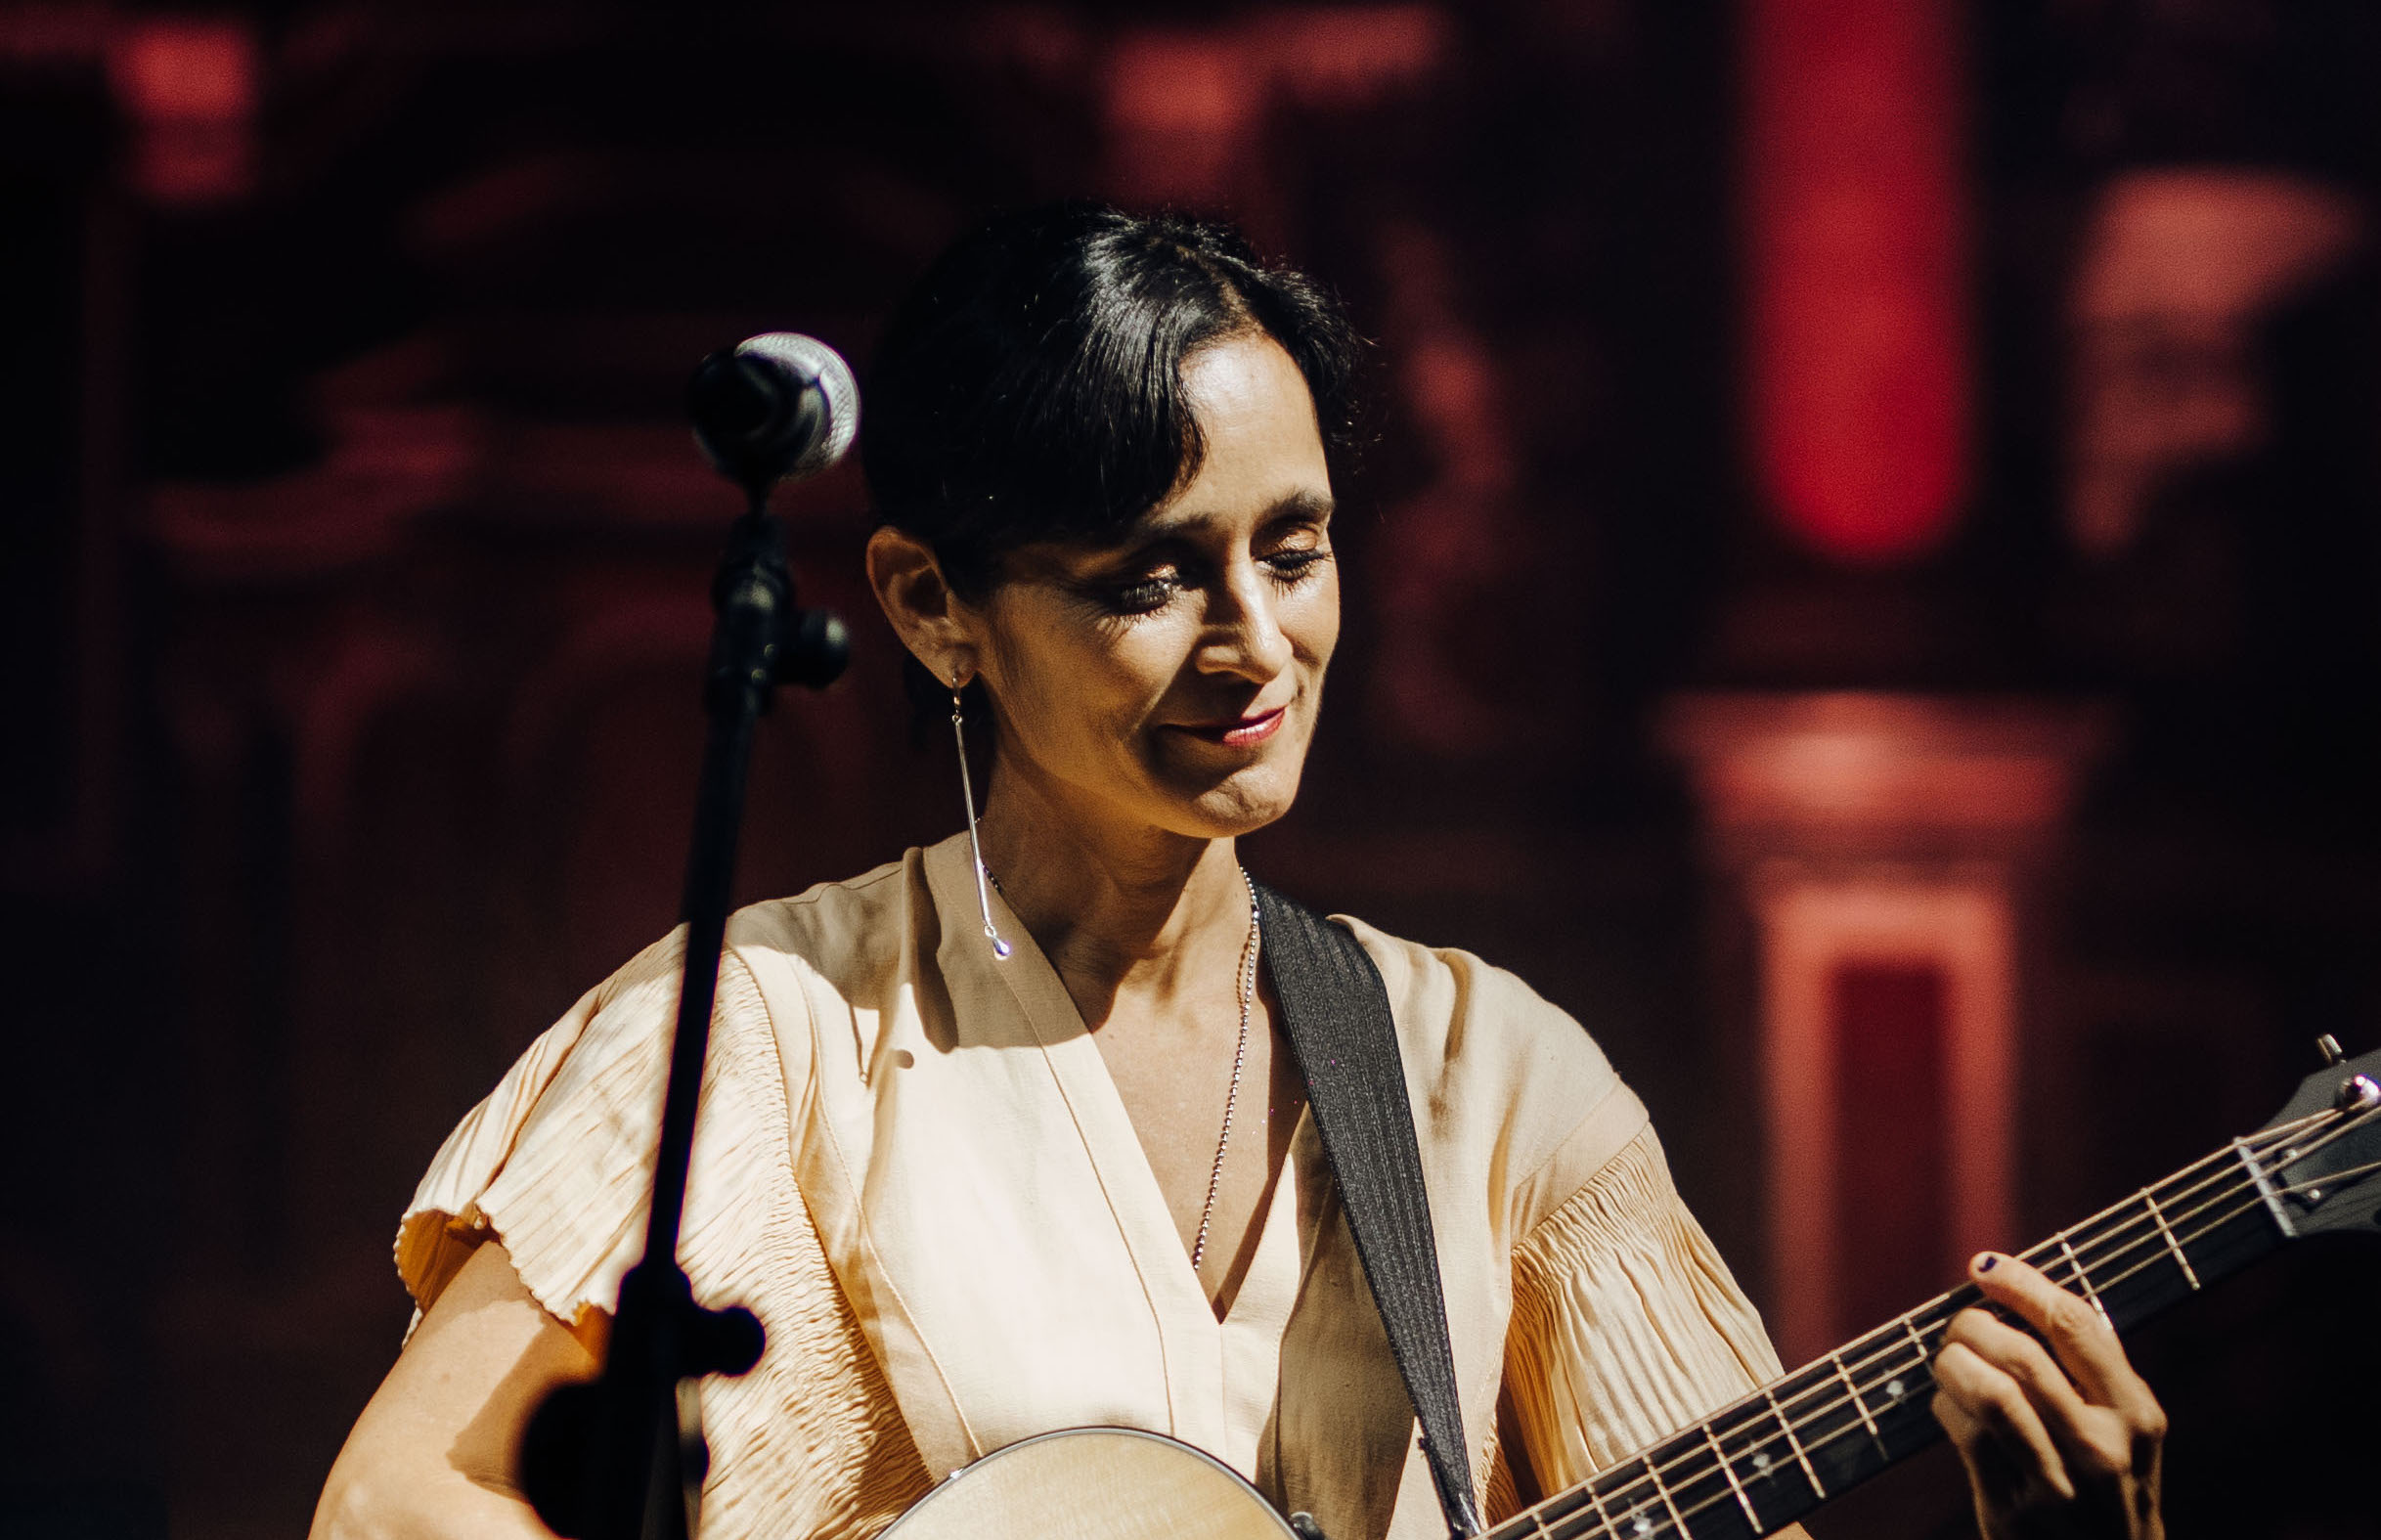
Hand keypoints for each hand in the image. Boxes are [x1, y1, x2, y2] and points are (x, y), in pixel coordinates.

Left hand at [1931, 1252, 2166, 1539]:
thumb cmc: (2112, 1486)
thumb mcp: (2128, 1431)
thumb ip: (2094, 1370)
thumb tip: (2028, 1292)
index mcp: (2135, 1414)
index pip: (2074, 1326)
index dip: (2022, 1284)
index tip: (1985, 1266)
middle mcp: (2101, 1446)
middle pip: (2021, 1355)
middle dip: (1973, 1325)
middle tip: (1959, 1324)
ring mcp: (2057, 1482)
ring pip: (1988, 1392)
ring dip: (1953, 1362)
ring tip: (1948, 1358)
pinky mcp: (2013, 1509)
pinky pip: (1965, 1434)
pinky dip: (1946, 1406)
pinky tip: (1950, 1405)